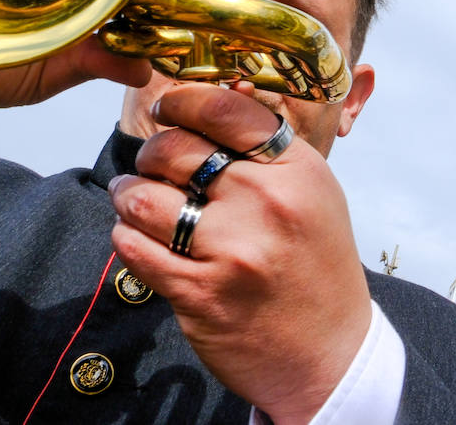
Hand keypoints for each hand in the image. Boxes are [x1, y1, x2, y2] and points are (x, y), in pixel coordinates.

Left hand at [108, 83, 372, 423]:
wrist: (329, 353)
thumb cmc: (317, 267)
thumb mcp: (313, 193)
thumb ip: (268, 151)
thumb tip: (209, 106)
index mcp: (296, 170)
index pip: (225, 111)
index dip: (183, 102)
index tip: (167, 107)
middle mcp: (266, 203)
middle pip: (176, 150)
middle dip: (151, 153)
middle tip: (150, 164)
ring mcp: (232, 250)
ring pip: (144, 198)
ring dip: (128, 194)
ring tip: (132, 197)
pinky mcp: (200, 295)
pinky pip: (135, 249)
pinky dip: (126, 237)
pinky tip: (136, 237)